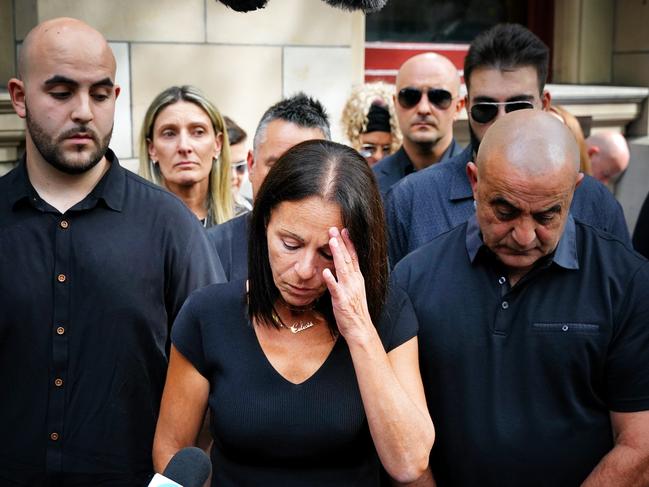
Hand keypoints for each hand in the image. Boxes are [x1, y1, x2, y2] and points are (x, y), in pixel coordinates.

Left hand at [323, 227, 373, 342]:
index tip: (344, 230)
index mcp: (357, 279)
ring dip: (337, 254)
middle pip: (348, 258)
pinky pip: (335, 289)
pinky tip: (325, 271)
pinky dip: (331, 280)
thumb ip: (348, 278)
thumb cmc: (355, 311)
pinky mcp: (342, 301)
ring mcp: (348, 290)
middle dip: (341, 243)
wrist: (360, 329)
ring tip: (331, 241)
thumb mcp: (354, 290)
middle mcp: (354, 281)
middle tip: (334, 229)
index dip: (349, 243)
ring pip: (343, 269)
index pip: (354, 257)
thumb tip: (340, 267)